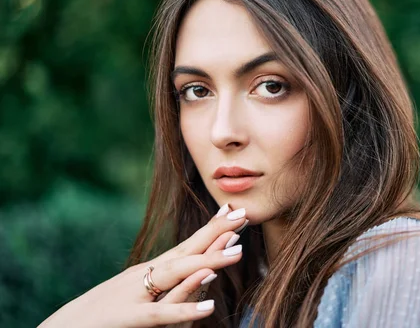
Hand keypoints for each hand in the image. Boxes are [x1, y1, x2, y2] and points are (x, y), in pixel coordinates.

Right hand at [38, 204, 248, 327]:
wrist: (65, 327)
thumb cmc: (105, 310)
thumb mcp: (140, 290)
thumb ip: (166, 280)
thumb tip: (193, 270)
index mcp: (153, 269)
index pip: (188, 243)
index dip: (212, 227)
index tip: (235, 210)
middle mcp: (148, 274)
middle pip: (188, 248)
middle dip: (217, 231)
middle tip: (246, 215)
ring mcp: (139, 293)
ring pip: (179, 273)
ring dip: (209, 261)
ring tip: (239, 251)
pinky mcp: (132, 318)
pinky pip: (163, 314)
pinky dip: (186, 309)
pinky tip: (210, 306)